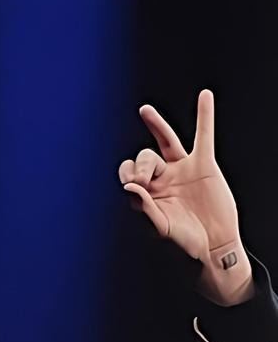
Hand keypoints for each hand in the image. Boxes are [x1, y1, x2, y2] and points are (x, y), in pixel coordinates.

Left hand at [120, 90, 252, 303]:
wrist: (214, 245)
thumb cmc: (186, 241)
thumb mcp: (161, 228)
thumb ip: (144, 207)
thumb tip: (129, 186)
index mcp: (148, 194)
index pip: (128, 175)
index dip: (128, 175)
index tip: (134, 188)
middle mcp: (162, 179)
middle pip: (144, 158)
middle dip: (142, 167)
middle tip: (146, 180)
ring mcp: (182, 170)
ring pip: (166, 142)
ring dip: (156, 125)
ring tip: (144, 111)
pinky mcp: (204, 165)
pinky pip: (204, 136)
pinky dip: (205, 116)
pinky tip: (205, 97)